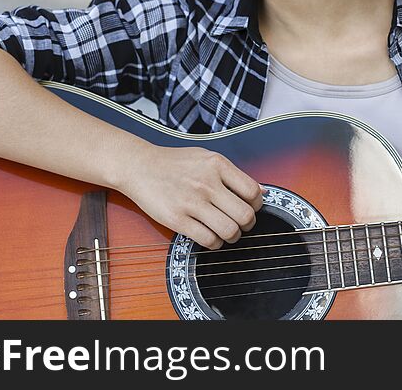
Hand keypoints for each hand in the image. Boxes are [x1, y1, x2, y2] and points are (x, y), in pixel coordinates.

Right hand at [116, 144, 262, 249]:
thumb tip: (262, 192)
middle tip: (240, 224)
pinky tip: (210, 236)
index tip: (249, 208)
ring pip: (229, 231)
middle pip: (245, 215)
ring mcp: (191, 202)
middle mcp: (207, 183)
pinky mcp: (177, 219)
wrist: (139, 166)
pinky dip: (214, 243)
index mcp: (217, 164)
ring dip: (232, 237)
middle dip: (247, 225)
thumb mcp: (207, 158)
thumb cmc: (175, 163)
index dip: (256, 205)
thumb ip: (233, 174)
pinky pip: (208, 240)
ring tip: (226, 232)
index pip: (252, 192)